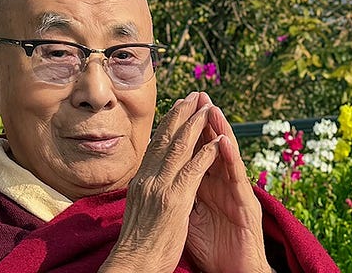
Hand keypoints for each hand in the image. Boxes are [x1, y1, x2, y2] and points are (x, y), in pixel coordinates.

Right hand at [101, 92, 224, 272]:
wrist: (132, 265)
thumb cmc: (138, 245)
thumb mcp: (140, 211)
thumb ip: (147, 192)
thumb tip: (151, 182)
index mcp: (140, 182)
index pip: (155, 146)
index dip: (168, 124)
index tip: (177, 107)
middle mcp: (147, 180)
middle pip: (166, 139)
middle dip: (181, 114)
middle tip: (193, 96)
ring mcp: (160, 188)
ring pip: (179, 148)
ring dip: (196, 125)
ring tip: (207, 107)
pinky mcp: (174, 201)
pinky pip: (194, 170)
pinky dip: (207, 153)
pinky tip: (218, 141)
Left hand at [185, 102, 269, 272]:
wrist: (233, 271)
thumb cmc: (214, 249)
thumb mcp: (190, 218)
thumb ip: (182, 195)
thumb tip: (162, 180)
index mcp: (208, 188)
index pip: (196, 153)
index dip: (188, 132)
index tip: (176, 109)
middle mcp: (224, 186)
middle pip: (214, 148)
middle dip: (205, 121)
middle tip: (198, 95)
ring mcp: (238, 195)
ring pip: (228, 157)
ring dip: (221, 131)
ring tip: (212, 108)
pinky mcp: (247, 207)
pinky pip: (238, 180)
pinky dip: (230, 159)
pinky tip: (224, 141)